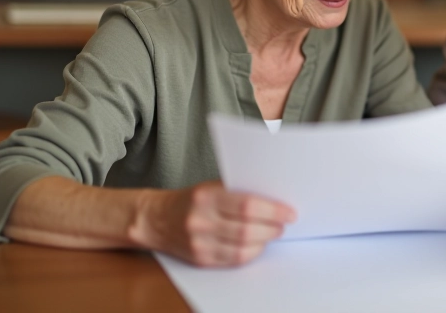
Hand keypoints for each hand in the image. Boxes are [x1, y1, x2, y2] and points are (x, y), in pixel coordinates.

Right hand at [133, 180, 295, 266]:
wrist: (156, 218)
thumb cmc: (191, 200)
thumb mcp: (211, 186)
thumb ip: (238, 191)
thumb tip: (273, 198)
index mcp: (206, 196)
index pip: (247, 205)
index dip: (273, 210)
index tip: (289, 212)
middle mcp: (201, 220)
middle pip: (247, 229)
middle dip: (272, 227)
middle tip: (283, 224)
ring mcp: (200, 242)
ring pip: (242, 248)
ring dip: (264, 241)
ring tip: (273, 233)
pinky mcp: (200, 258)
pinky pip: (233, 260)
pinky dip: (251, 253)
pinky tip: (258, 245)